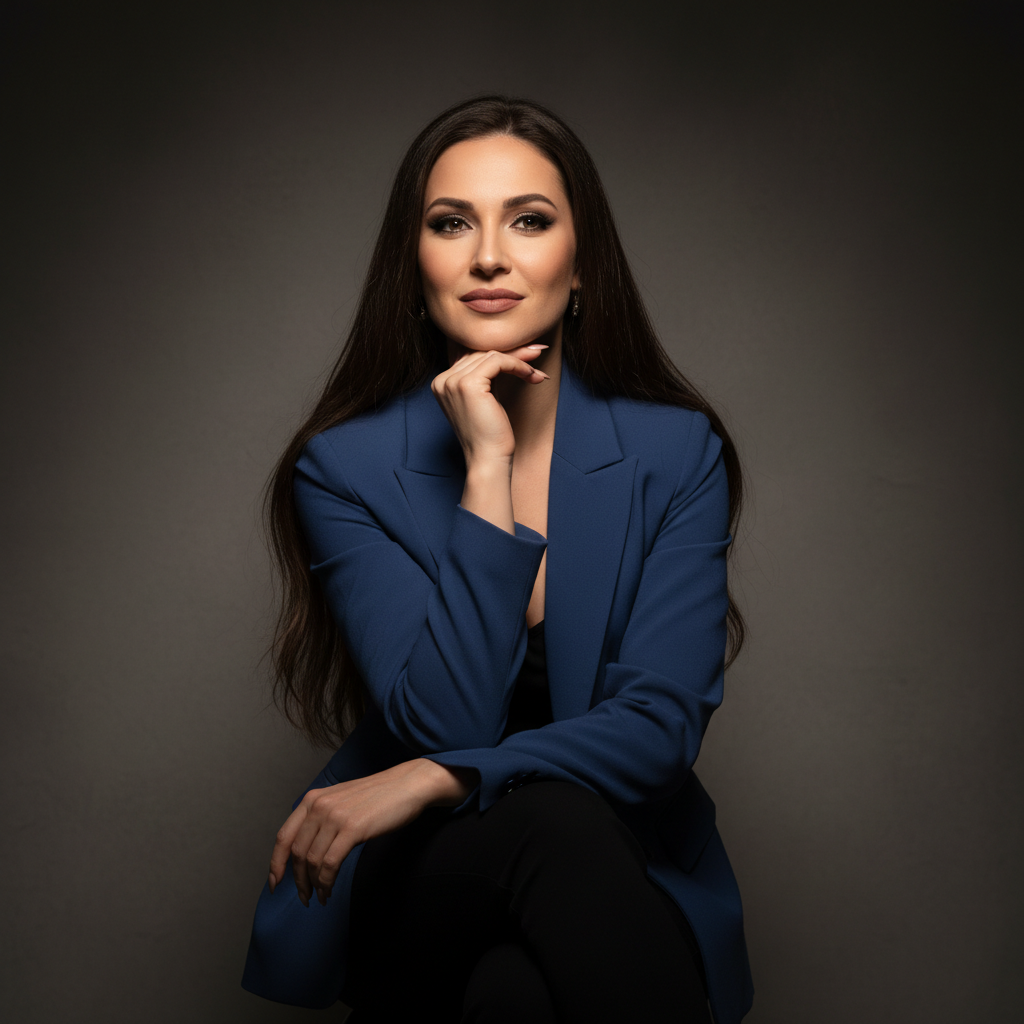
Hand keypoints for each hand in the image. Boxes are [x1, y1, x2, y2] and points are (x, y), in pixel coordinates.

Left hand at [268, 759, 474, 906]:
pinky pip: (329, 863)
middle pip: (296, 852)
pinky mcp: (352, 828)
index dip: (276, 863)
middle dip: (297, 881)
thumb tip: (307, 851)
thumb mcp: (341, 801)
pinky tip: (330, 891)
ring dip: (313, 885)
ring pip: (312, 861)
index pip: (283, 836)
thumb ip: (322, 819)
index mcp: (313, 798)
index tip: (275, 883)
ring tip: (321, 897)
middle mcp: (319, 805)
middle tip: (305, 898)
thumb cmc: (379, 796)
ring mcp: (334, 816)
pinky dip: (326, 882)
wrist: (407, 785)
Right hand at [431, 344, 549, 464]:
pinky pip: (498, 361)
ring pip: (491, 355)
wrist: (488, 460)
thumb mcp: (486, 398)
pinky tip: (531, 375)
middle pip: (482, 352)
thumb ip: (488, 375)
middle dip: (513, 353)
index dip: (502, 353)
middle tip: (538, 353)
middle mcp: (442, 380)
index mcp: (443, 383)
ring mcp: (452, 381)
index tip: (527, 354)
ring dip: (520, 361)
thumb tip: (515, 351)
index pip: (473, 356)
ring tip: (537, 373)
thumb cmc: (490, 435)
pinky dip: (518, 365)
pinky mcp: (468, 384)